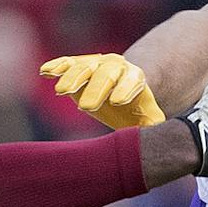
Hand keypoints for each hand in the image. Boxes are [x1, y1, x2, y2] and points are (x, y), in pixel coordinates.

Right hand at [40, 53, 164, 129]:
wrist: (123, 88)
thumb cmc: (135, 109)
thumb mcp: (149, 119)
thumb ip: (154, 129)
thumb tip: (162, 143)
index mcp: (136, 79)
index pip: (132, 82)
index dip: (125, 90)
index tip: (117, 102)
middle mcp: (116, 68)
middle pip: (106, 75)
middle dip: (97, 89)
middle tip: (87, 107)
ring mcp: (96, 64)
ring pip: (85, 67)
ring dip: (73, 77)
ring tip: (61, 91)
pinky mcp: (78, 65)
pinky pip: (67, 63)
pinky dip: (57, 67)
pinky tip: (45, 72)